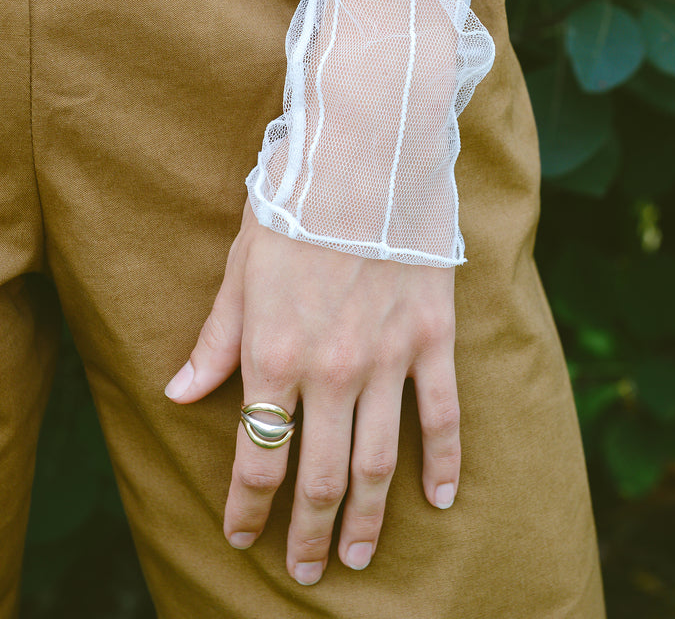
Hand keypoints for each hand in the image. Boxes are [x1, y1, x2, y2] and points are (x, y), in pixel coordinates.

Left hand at [165, 199, 459, 584]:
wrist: (365, 159)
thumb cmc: (294, 210)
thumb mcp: (240, 271)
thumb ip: (215, 340)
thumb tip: (179, 394)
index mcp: (274, 355)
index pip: (257, 456)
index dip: (248, 507)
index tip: (243, 535)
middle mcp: (330, 371)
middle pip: (321, 476)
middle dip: (310, 532)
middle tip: (307, 568)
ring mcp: (387, 359)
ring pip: (378, 460)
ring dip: (369, 518)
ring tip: (361, 556)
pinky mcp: (431, 339)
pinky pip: (441, 415)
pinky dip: (443, 461)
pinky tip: (440, 498)